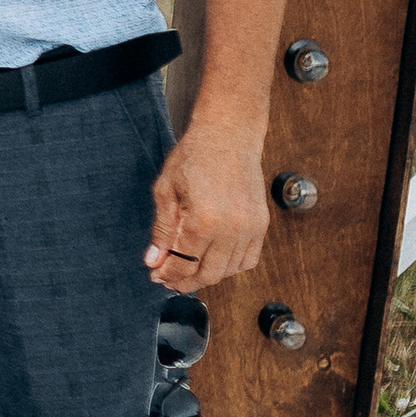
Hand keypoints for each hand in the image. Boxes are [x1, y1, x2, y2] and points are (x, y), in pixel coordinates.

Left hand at [144, 119, 270, 291]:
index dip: (167, 274)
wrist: (228, 136)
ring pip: (229, 271)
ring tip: (188, 269)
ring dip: (207, 275)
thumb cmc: (195, 156)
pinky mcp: (261, 224)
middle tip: (169, 278)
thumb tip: (154, 260)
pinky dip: (230, 266)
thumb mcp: (166, 190)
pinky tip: (213, 259)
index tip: (155, 275)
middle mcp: (232, 229)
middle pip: (207, 274)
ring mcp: (250, 228)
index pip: (183, 263)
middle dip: (185, 281)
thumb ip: (162, 230)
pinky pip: (248, 259)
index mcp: (204, 220)